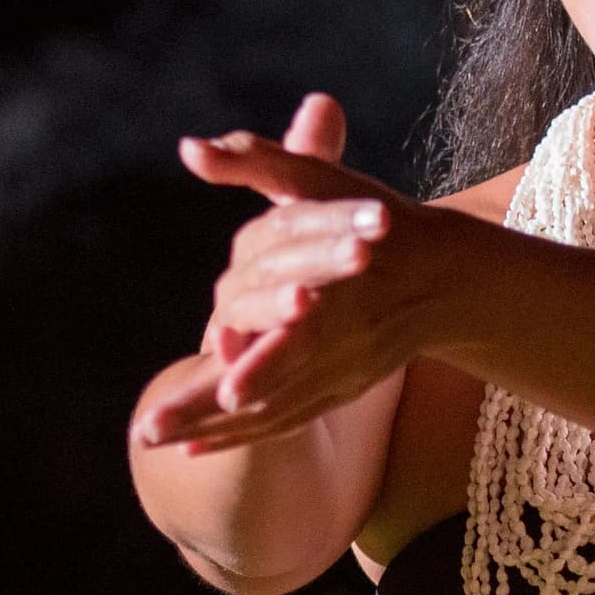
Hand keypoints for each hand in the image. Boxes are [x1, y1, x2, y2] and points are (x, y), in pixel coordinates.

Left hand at [133, 94, 421, 453]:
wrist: (445, 277)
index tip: (221, 376)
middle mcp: (341, 341)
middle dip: (209, 407)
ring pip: (272, 411)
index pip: (299, 332)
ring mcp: (341, 374)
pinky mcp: (339, 391)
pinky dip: (242, 436)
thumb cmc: (380, 221)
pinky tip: (194, 448)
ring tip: (154, 441)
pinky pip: (286, 421)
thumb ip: (258, 161)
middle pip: (271, 384)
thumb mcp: (322, 182)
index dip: (263, 358)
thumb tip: (191, 147)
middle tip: (149, 430)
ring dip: (213, 429)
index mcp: (338, 290)